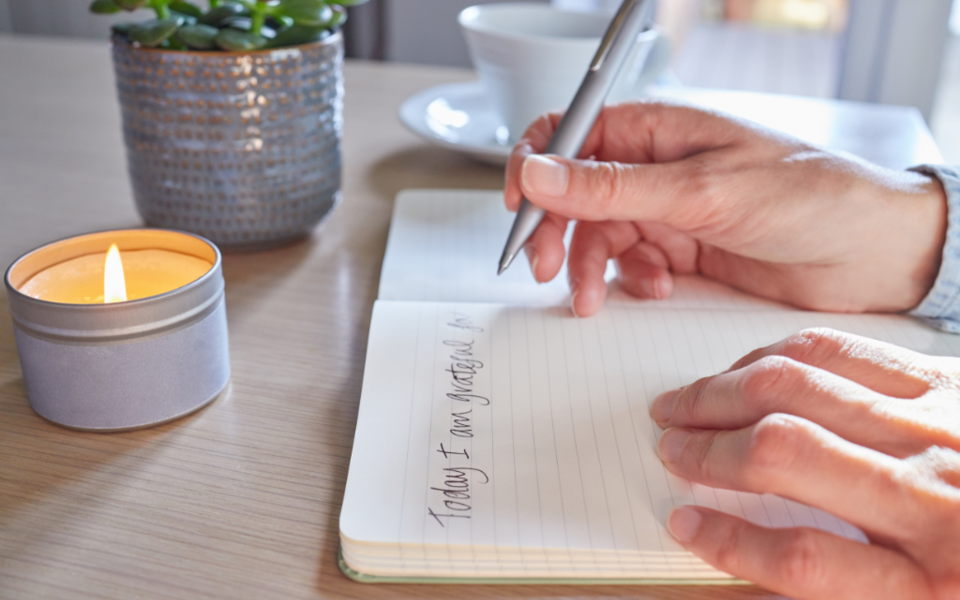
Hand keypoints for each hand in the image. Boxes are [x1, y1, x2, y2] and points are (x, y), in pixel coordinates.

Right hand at [504, 102, 947, 316]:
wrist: (871, 253)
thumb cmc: (808, 194)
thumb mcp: (699, 190)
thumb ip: (611, 186)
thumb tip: (537, 172)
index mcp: (655, 129)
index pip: (568, 134)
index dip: (534, 168)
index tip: (518, 209)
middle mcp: (655, 166)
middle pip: (574, 194)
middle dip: (555, 232)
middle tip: (544, 269)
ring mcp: (667, 210)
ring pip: (597, 236)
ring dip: (589, 268)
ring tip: (594, 299)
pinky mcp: (682, 250)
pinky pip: (630, 264)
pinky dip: (631, 281)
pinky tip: (656, 288)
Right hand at [649, 328, 959, 599]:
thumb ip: (855, 583)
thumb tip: (758, 557)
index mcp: (936, 579)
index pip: (804, 561)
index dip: (729, 543)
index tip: (683, 522)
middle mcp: (933, 493)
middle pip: (786, 454)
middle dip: (707, 448)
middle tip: (666, 446)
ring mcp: (939, 424)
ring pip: (801, 388)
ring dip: (725, 393)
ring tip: (683, 403)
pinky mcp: (947, 377)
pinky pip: (844, 350)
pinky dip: (779, 355)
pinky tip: (748, 367)